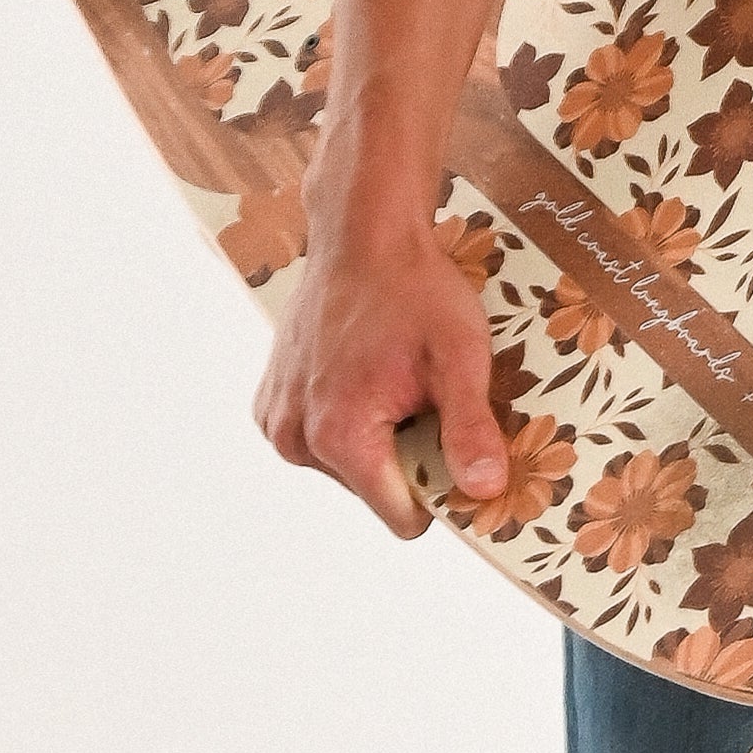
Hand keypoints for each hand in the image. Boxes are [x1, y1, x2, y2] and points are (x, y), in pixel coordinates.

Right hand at [254, 206, 505, 539]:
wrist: (362, 236)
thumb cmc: (413, 291)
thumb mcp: (460, 358)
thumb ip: (470, 430)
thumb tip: (483, 491)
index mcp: (339, 436)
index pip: (402, 517)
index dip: (440, 490)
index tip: (456, 448)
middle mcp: (295, 439)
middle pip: (375, 489)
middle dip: (407, 453)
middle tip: (420, 393)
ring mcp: (277, 422)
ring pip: (349, 466)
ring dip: (378, 435)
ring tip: (391, 377)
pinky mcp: (270, 404)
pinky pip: (321, 439)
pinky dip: (348, 416)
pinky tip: (363, 373)